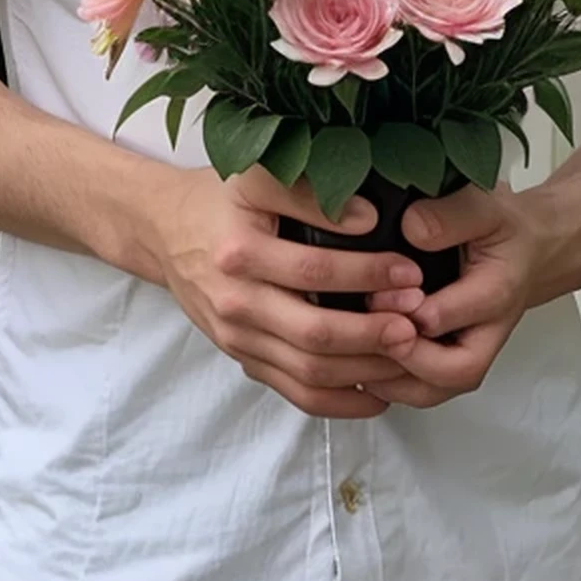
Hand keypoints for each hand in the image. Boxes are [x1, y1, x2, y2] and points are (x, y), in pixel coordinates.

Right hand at [144, 164, 433, 418]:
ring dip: (365, 370)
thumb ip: (308, 194)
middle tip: (417, 322)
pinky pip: (294, 393)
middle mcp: (235, 302)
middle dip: (373, 333)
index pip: (313, 271)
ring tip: (410, 355)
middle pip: (314, 333)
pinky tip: (379, 393)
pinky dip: (340, 402)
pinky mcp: (242, 358)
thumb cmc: (218, 200)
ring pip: (309, 371)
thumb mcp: (255, 177)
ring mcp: (238, 338)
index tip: (411, 272)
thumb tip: (369, 219)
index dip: (368, 275)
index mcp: (239, 253)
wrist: (163, 231)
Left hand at [361, 183, 555, 405]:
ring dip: (392, 381)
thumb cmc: (504, 230)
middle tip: (367, 333)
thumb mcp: (484, 206)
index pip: (458, 315)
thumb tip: (412, 228)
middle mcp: (486, 331)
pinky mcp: (451, 360)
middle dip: (406, 358)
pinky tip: (357, 363)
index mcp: (497, 291)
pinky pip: (423, 388)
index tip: (378, 295)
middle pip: (454, 370)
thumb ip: (451, 215)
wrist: (530, 249)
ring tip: (353, 357)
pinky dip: (389, 383)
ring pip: (436, 388)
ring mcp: (470, 352)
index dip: (414, 313)